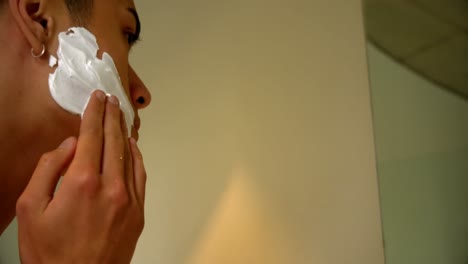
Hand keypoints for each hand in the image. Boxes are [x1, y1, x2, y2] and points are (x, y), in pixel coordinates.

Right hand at [16, 90, 145, 263]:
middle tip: (111, 100)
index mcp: (81, 182)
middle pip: (113, 140)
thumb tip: (68, 146)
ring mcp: (128, 199)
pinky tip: (131, 148)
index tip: (97, 99)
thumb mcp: (31, 209)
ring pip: (130, 155)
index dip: (94, 113)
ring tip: (120, 116)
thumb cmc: (51, 253)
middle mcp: (110, 187)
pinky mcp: (138, 212)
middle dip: (111, 116)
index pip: (91, 135)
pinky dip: (136, 157)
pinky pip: (140, 176)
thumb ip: (48, 170)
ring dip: (125, 132)